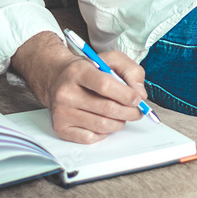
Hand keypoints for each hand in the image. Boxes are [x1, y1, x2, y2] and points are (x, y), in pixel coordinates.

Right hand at [11, 32, 147, 143]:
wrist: (56, 78)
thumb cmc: (87, 70)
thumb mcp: (111, 60)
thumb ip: (131, 71)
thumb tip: (139, 94)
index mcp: (78, 71)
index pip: (105, 85)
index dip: (126, 95)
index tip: (137, 99)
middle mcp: (66, 92)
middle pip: (107, 109)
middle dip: (130, 112)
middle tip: (137, 111)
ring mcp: (62, 112)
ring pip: (102, 125)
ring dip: (120, 123)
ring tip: (122, 115)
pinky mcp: (61, 127)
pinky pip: (91, 137)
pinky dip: (104, 133)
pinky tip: (105, 122)